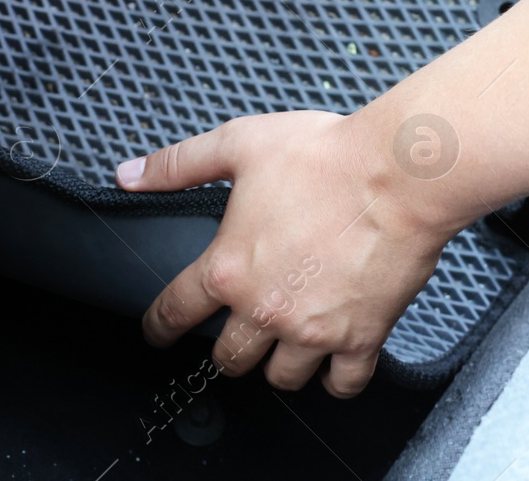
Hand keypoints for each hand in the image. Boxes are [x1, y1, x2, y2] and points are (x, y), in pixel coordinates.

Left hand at [115, 110, 456, 396]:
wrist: (398, 174)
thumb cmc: (326, 157)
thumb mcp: (239, 144)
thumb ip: (179, 164)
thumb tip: (130, 174)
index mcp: (230, 267)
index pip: (176, 311)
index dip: (159, 326)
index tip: (157, 333)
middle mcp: (266, 308)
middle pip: (229, 357)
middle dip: (227, 349)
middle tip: (236, 336)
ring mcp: (313, 329)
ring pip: (282, 377)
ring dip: (278, 365)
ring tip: (284, 345)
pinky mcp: (360, 337)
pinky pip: (341, 384)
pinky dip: (334, 380)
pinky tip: (333, 366)